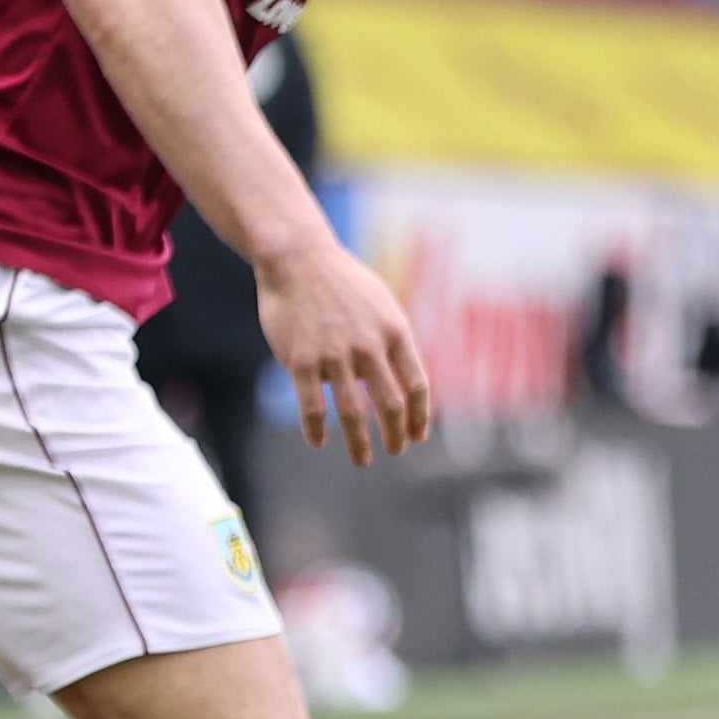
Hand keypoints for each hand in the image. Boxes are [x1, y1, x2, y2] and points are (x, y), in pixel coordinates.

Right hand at [258, 232, 436, 463]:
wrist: (298, 258)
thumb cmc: (342, 281)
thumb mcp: (381, 303)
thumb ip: (393, 339)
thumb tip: (401, 376)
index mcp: (395, 332)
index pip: (417, 384)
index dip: (420, 415)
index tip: (418, 435)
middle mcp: (369, 347)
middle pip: (390, 404)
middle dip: (396, 435)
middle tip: (396, 451)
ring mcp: (335, 355)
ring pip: (353, 412)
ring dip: (360, 442)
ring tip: (363, 460)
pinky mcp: (302, 361)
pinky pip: (312, 406)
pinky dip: (317, 429)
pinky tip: (319, 441)